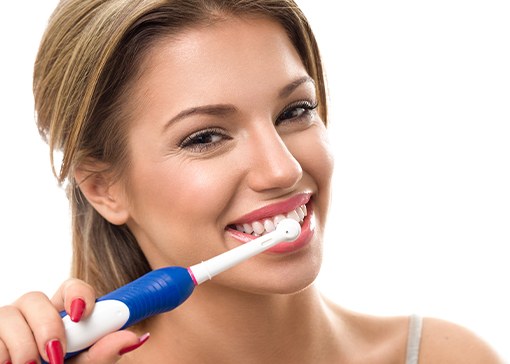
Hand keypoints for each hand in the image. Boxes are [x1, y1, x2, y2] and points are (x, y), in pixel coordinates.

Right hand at [0, 279, 148, 363]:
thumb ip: (104, 354)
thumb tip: (135, 338)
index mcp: (62, 316)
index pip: (71, 288)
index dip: (77, 294)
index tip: (81, 314)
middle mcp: (32, 315)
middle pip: (35, 297)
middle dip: (46, 326)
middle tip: (56, 355)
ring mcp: (6, 325)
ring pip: (8, 314)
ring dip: (22, 346)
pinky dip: (2, 353)